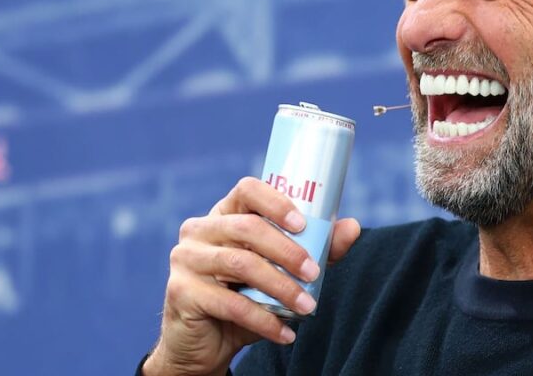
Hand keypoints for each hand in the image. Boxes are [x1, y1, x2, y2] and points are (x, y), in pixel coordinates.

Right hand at [143, 177, 360, 375]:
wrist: (205, 344)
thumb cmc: (244, 297)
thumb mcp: (279, 271)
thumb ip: (313, 248)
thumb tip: (352, 226)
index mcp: (223, 214)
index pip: (247, 189)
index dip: (276, 202)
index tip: (303, 224)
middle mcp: (199, 230)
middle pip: (247, 227)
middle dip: (287, 250)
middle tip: (315, 272)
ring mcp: (185, 259)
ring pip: (241, 264)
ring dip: (281, 287)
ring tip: (308, 307)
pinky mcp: (180, 291)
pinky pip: (230, 304)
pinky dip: (264, 320)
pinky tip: (285, 333)